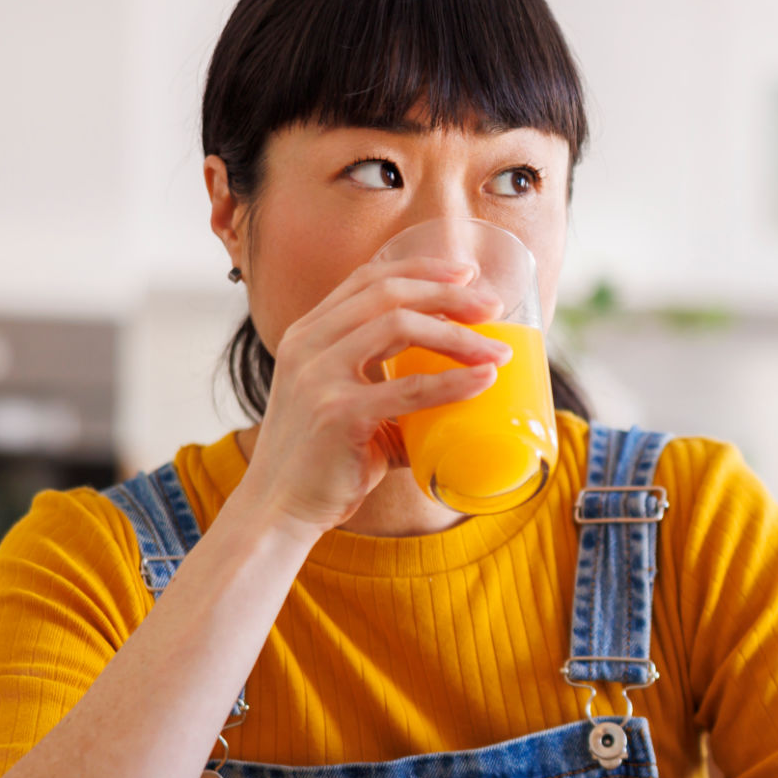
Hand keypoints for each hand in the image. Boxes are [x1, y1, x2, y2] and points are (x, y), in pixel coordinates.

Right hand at [235, 257, 512, 534]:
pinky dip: (453, 381)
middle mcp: (308, 344)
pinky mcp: (339, 414)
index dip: (420, 269)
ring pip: (399, 326)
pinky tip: (484, 381)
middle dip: (448, 294)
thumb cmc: (323, 461)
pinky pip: (409, 388)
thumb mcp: (349, 405)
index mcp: (309, 333)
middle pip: (388, 293)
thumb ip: (393, 389)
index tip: (466, 274)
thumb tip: (462, 386)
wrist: (279, 508)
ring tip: (498, 352)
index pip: (367, 278)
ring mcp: (319, 376)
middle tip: (492, 309)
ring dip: (457, 334)